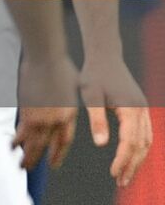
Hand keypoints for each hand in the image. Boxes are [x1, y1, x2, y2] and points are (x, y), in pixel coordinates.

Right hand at [14, 56, 78, 170]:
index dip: (57, 154)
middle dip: (37, 159)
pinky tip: (11, 146)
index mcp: (69, 115)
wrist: (46, 57)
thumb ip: (64, 106)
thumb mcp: (71, 90)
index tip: (53, 164)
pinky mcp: (26, 108)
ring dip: (25, 155)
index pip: (64, 141)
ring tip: (20, 165)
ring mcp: (39, 115)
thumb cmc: (61, 68)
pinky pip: (21, 129)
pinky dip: (16, 139)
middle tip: (28, 168)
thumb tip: (57, 113)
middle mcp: (55, 119)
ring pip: (32, 141)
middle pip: (45, 146)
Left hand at [79, 52, 152, 186]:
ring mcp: (144, 109)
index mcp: (130, 108)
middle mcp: (141, 110)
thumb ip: (97, 120)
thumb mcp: (90, 96)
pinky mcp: (140, 108)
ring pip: (147, 140)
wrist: (105, 55)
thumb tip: (101, 145)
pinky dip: (140, 148)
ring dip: (138, 159)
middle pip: (141, 145)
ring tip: (125, 174)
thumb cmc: (94, 74)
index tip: (113, 173)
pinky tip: (131, 157)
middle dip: (132, 165)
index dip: (123, 160)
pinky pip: (146, 133)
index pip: (130, 141)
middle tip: (121, 182)